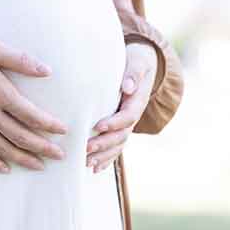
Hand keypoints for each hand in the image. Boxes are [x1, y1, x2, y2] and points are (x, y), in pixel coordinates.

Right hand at [0, 28, 68, 172]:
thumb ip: (19, 59)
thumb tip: (47, 70)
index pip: (31, 115)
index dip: (49, 125)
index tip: (63, 131)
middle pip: (20, 136)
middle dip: (43, 148)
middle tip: (60, 156)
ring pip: (1, 148)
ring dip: (22, 158)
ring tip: (39, 166)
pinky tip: (4, 167)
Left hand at [85, 41, 157, 172]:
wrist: (142, 64)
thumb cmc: (136, 61)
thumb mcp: (138, 62)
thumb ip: (134, 73)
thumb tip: (127, 87)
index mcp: (137, 101)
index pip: (127, 116)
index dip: (114, 123)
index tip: (98, 126)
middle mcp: (133, 116)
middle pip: (121, 135)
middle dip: (104, 144)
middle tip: (86, 148)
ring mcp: (127, 124)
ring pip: (118, 144)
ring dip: (104, 155)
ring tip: (87, 163)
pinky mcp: (120, 127)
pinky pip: (115, 146)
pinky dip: (107, 159)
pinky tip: (94, 168)